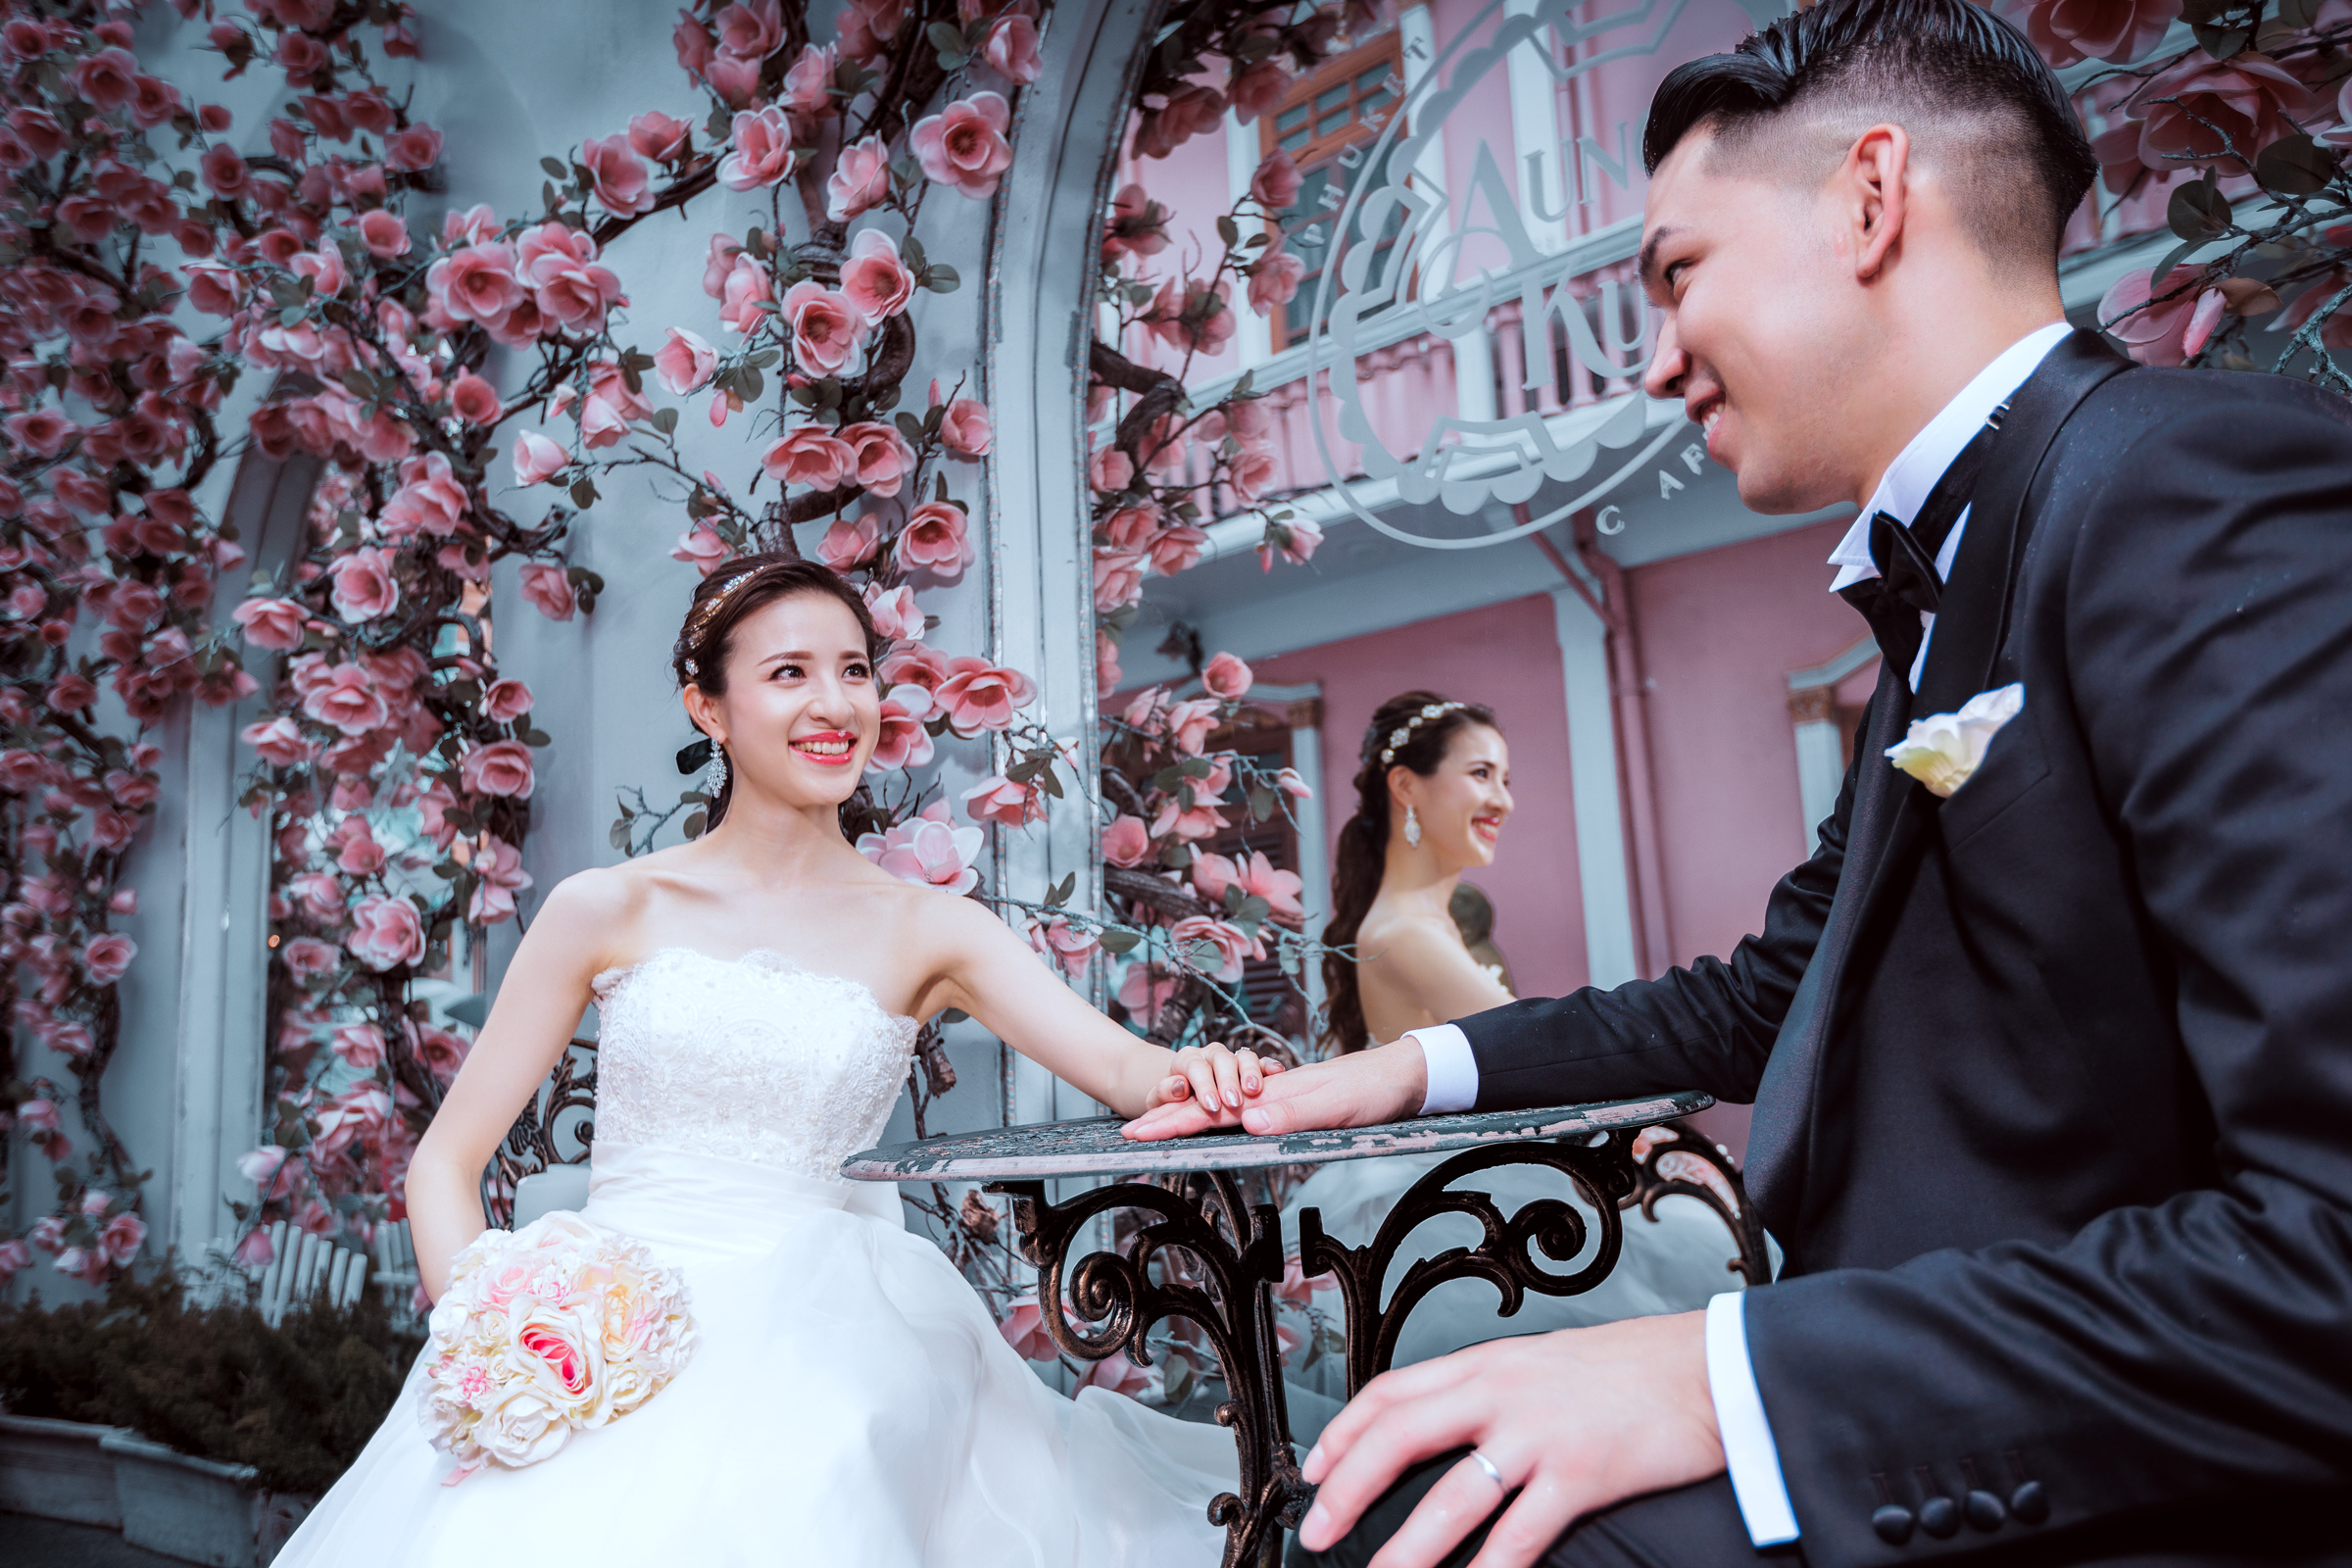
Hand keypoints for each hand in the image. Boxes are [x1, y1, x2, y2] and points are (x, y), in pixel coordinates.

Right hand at [1126, 1037, 1427, 1140]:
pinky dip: (1216, 1122)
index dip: (1173, 1123)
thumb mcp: (1335, 1105)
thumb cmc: (1371, 1090)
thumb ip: (1291, 1113)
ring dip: (1185, 1119)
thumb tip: (1244, 1122)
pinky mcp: (1291, 1107)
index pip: (1211, 1111)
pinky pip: (1241, 1116)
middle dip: (1167, 1121)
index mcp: (1271, 1094)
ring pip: (1219, 1111)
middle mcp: (1268, 1095)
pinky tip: (1212, 1124)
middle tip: (1130, 1134)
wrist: (1400, 1076)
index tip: (1137, 1133)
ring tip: (1152, 1128)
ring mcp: (1278, 1099)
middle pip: (1207, 1109)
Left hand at [1296, 1312, 1722, 1567]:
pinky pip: (1520, 1534)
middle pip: (1399, 1438)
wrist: (1708, 1366)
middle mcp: (1502, 1392)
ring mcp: (1539, 1434)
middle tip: (1318, 1529)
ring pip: (1450, 1498)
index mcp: (1488, 1363)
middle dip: (1347, 1489)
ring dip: (1406, 1548)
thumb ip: (1492, 1391)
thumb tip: (1445, 1426)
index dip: (1343, 1433)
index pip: (1391, 1391)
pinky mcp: (1580, 1474)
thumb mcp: (1544, 1362)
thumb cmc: (1631, 1369)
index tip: (1315, 1470)